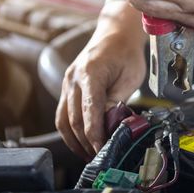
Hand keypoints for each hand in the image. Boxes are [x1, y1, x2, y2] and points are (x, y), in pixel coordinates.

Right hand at [55, 1, 146, 159]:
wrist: (115, 34)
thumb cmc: (126, 54)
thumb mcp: (130, 76)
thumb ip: (118, 100)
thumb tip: (110, 123)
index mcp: (90, 74)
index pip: (89, 111)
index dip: (95, 135)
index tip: (102, 150)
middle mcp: (73, 79)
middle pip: (74, 119)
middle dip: (85, 143)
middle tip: (99, 158)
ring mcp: (67, 83)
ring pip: (63, 120)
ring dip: (74, 141)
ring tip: (89, 155)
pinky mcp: (67, 88)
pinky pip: (63, 114)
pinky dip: (70, 131)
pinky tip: (81, 142)